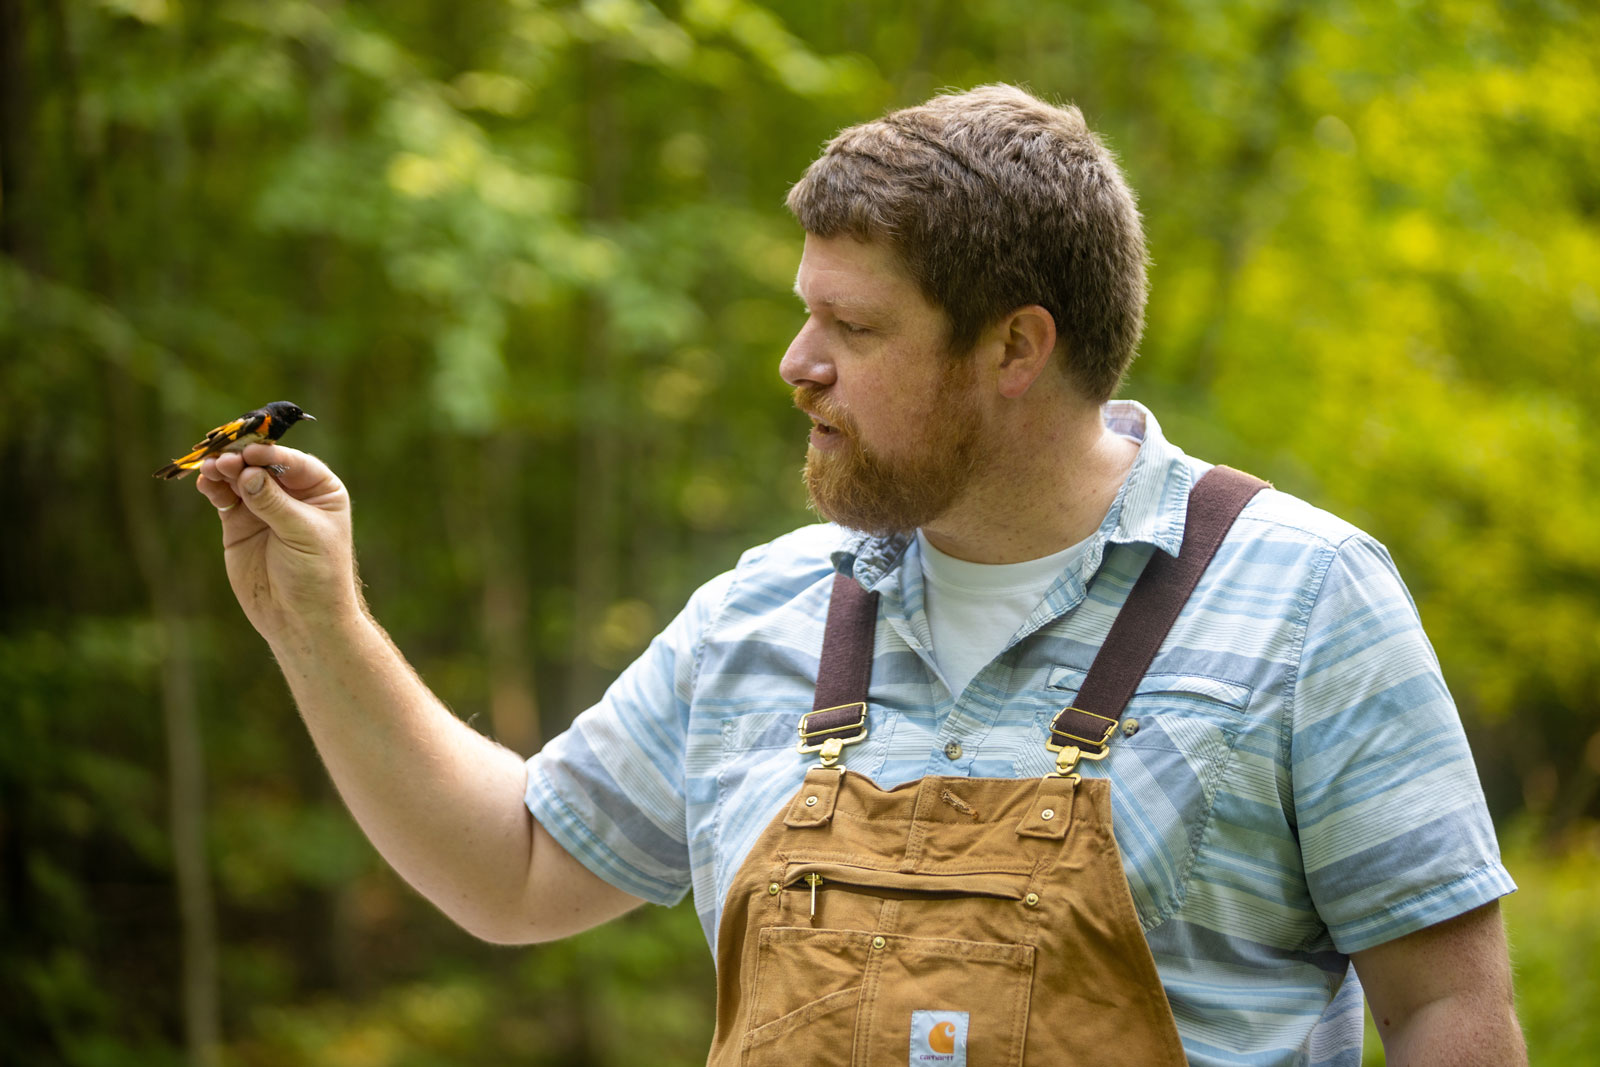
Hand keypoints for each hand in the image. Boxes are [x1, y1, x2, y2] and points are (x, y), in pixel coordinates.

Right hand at [196, 444, 362, 638]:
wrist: (300, 618)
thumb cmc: (316, 575)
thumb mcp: (302, 535)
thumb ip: (274, 504)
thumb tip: (247, 473)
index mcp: (321, 489)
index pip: (293, 462)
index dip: (270, 455)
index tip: (249, 453)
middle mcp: (292, 493)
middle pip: (262, 465)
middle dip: (241, 460)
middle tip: (222, 459)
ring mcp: (263, 506)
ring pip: (239, 478)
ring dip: (223, 470)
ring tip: (209, 468)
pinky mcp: (239, 523)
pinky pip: (224, 497)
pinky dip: (213, 488)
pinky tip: (205, 483)